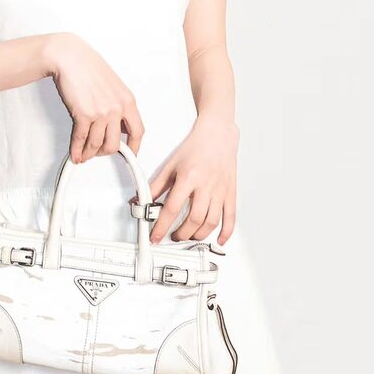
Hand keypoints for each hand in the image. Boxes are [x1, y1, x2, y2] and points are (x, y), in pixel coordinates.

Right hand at [47, 32, 144, 162]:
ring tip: (85, 154)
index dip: (134, 148)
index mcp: (128, 101)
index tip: (129, 154)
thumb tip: (117, 126)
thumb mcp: (114, 86)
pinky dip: (77, 149)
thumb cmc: (89, 67)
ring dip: (89, 153)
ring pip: (97, 144)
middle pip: (115, 144)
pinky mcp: (83, 114)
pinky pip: (81, 139)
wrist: (71, 57)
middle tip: (99, 152)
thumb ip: (118, 106)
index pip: (138, 132)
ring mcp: (101, 113)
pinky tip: (76, 153)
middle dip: (105, 153)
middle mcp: (117, 108)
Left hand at [146, 118, 238, 246]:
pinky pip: (231, 217)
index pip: (172, 208)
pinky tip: (218, 239)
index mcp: (188, 177)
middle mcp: (206, 185)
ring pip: (211, 222)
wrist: (217, 134)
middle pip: (194, 219)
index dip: (162, 226)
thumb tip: (142, 199)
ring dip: (198, 235)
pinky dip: (226, 232)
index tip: (156, 236)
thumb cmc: (196, 147)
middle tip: (173, 236)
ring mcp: (220, 190)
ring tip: (189, 236)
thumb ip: (157, 184)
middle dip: (181, 233)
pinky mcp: (231, 192)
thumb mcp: (171, 164)